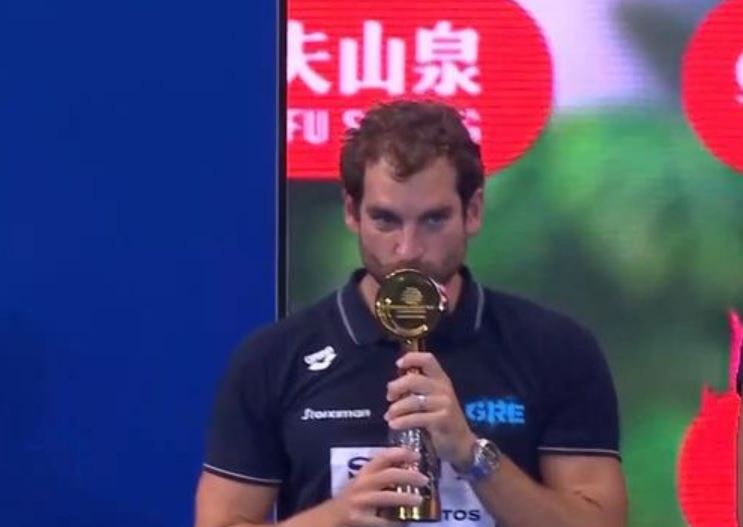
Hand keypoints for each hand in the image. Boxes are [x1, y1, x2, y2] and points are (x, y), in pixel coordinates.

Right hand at [325, 447, 428, 526]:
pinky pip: (381, 521)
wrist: (331, 517)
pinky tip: (403, 522)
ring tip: (419, 499)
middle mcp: (362, 484)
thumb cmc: (352, 497)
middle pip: (388, 475)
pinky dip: (394, 522)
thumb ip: (381, 474)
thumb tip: (409, 469)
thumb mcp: (364, 481)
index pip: (383, 457)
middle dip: (408, 476)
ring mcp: (360, 501)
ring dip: (405, 498)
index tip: (417, 454)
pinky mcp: (358, 518)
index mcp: (364, 472)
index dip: (400, 453)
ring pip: (386, 497)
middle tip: (424, 479)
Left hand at [384, 352, 476, 468]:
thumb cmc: (442, 419)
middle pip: (414, 379)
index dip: (411, 358)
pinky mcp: (442, 419)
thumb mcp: (432, 399)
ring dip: (396, 408)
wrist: (461, 443)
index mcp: (441, 379)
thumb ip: (417, 390)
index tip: (398, 365)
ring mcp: (444, 403)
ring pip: (413, 401)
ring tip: (389, 416)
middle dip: (396, 387)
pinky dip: (402, 421)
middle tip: (389, 397)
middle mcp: (443, 388)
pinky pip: (417, 417)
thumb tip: (393, 386)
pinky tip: (394, 424)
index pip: (427, 359)